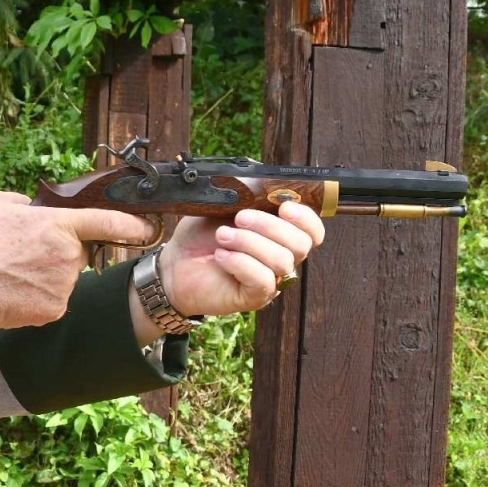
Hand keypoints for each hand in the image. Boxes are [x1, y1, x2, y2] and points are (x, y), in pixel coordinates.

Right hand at [0, 191, 155, 329]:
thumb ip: (22, 200)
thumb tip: (31, 206)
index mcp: (59, 224)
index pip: (109, 223)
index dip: (133, 225)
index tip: (147, 228)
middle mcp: (69, 255)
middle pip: (78, 251)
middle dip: (61, 250)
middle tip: (29, 252)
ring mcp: (64, 285)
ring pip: (66, 277)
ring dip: (49, 274)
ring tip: (16, 272)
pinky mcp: (55, 309)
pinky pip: (55, 298)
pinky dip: (41, 295)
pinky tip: (18, 289)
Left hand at [159, 202, 325, 318]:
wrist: (174, 265)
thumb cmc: (200, 237)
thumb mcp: (223, 209)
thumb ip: (247, 200)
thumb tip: (264, 189)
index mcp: (279, 235)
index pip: (313, 232)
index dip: (306, 218)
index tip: (284, 206)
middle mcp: (281, 259)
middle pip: (300, 244)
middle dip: (269, 225)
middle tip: (239, 219)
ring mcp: (270, 280)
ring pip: (281, 261)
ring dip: (249, 242)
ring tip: (222, 237)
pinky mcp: (254, 297)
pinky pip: (263, 280)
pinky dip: (241, 263)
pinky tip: (221, 256)